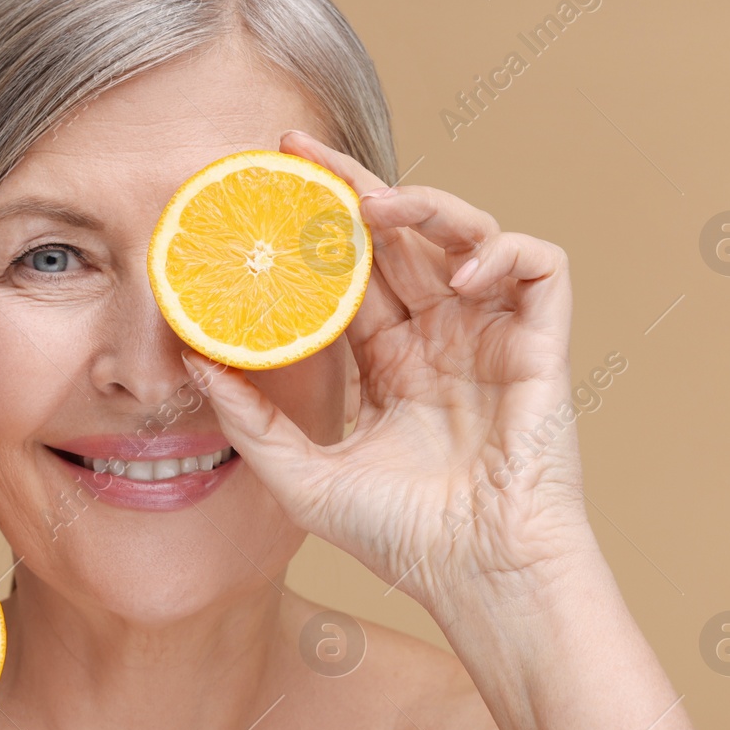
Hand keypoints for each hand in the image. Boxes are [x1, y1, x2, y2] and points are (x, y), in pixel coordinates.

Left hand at [186, 130, 597, 615]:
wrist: (476, 575)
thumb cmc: (401, 538)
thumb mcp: (300, 474)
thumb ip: (247, 418)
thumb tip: (189, 360)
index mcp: (391, 363)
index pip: (352, 274)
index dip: (317, 230)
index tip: (271, 190)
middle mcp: (440, 340)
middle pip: (399, 240)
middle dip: (355, 189)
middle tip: (304, 154)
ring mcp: (491, 337)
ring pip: (465, 234)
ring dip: (424, 206)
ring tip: (377, 207)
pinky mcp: (541, 343)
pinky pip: (538, 265)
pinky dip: (503, 250)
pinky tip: (461, 273)